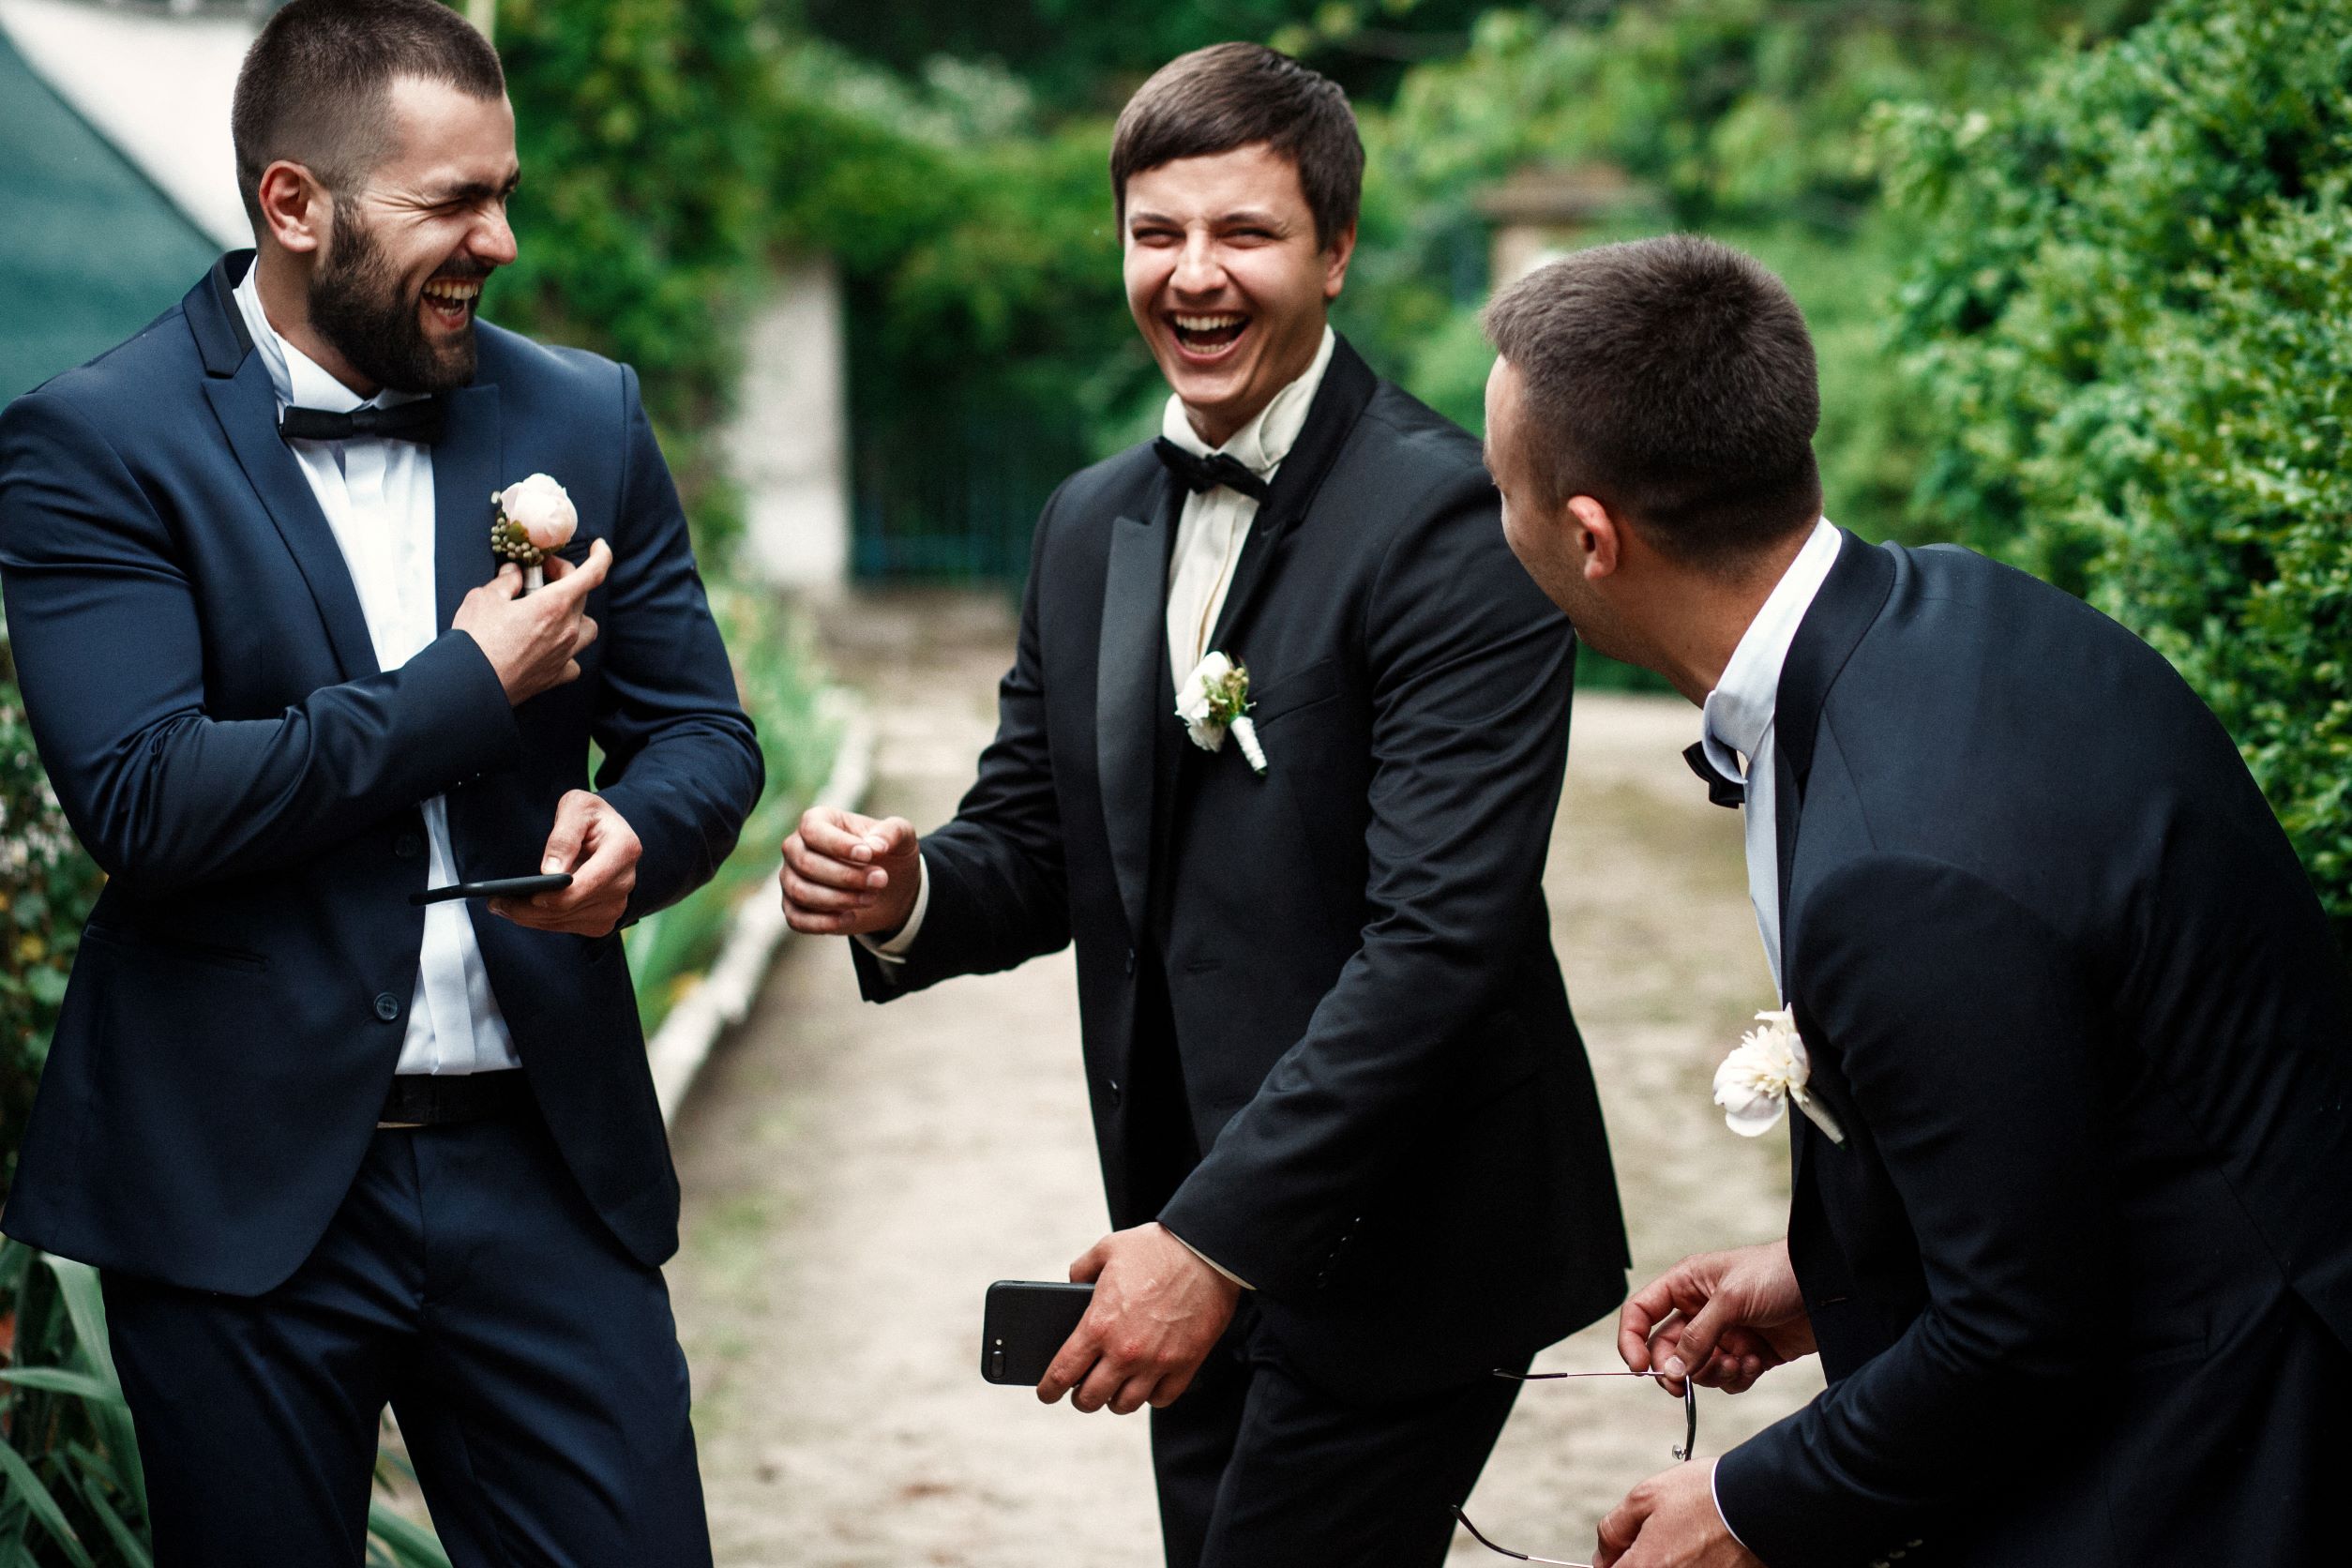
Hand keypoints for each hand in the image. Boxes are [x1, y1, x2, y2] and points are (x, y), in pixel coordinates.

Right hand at [452, 540, 611, 705]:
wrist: (470, 684)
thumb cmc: (476, 640)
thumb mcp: (484, 598)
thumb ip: (505, 581)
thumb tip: (513, 573)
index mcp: (553, 605)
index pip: (592, 573)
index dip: (600, 555)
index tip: (598, 546)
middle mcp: (566, 630)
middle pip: (581, 596)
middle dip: (564, 580)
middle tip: (538, 577)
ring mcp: (565, 654)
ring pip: (586, 627)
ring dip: (574, 614)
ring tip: (550, 611)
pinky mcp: (556, 675)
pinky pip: (574, 659)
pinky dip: (566, 649)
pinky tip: (549, 645)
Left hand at [491, 789, 639, 935]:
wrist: (609, 834)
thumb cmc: (591, 816)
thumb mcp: (577, 806)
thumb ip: (564, 835)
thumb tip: (550, 872)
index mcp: (623, 850)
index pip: (585, 884)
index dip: (554, 896)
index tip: (523, 894)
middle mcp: (624, 882)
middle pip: (570, 907)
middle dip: (529, 908)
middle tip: (495, 901)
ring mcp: (616, 905)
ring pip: (564, 921)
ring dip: (529, 917)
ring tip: (500, 905)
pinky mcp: (604, 920)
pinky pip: (566, 927)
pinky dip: (541, 921)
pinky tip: (522, 910)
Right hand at [779, 807, 919, 936]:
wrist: (889, 886)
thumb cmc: (889, 852)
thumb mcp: (902, 836)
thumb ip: (892, 832)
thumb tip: (875, 846)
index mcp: (817, 821)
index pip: (813, 830)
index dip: (839, 845)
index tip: (868, 855)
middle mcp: (796, 847)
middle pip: (806, 863)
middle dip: (846, 876)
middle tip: (880, 880)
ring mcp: (791, 878)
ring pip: (800, 892)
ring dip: (839, 899)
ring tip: (871, 898)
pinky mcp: (794, 907)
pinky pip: (797, 919)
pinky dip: (824, 922)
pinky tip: (851, 917)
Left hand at [1037, 1223, 1239, 1414]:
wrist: (1207, 1251)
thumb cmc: (1156, 1247)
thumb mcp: (1107, 1249)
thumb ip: (1081, 1270)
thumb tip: (1071, 1286)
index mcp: (1099, 1325)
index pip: (1063, 1373)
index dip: (1049, 1389)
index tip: (1047, 1393)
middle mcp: (1125, 1351)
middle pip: (1090, 1399)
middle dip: (1080, 1397)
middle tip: (1081, 1389)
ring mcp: (1157, 1362)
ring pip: (1125, 1405)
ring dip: (1114, 1399)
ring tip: (1114, 1387)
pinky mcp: (1186, 1364)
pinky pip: (1161, 1399)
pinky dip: (1150, 1395)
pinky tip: (1146, 1382)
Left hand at [1594, 1461, 1761, 1567]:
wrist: (1759, 1502)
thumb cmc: (1704, 1495)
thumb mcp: (1645, 1496)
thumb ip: (1614, 1529)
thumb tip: (1602, 1555)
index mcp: (1648, 1566)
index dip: (1614, 1561)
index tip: (1625, 1548)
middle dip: (1643, 1558)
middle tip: (1661, 1538)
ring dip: (1670, 1561)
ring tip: (1688, 1540)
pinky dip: (1695, 1563)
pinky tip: (1705, 1548)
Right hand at [1620, 1239, 1814, 1395]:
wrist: (1829, 1290)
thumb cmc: (1778, 1275)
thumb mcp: (1732, 1299)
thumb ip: (1698, 1335)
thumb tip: (1672, 1370)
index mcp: (1687, 1285)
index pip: (1642, 1312)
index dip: (1632, 1339)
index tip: (1639, 1367)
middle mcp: (1700, 1310)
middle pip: (1667, 1349)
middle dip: (1678, 1368)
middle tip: (1684, 1384)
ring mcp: (1724, 1334)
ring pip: (1698, 1369)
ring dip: (1714, 1373)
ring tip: (1738, 1362)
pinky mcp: (1748, 1354)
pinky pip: (1728, 1379)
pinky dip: (1738, 1377)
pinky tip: (1757, 1361)